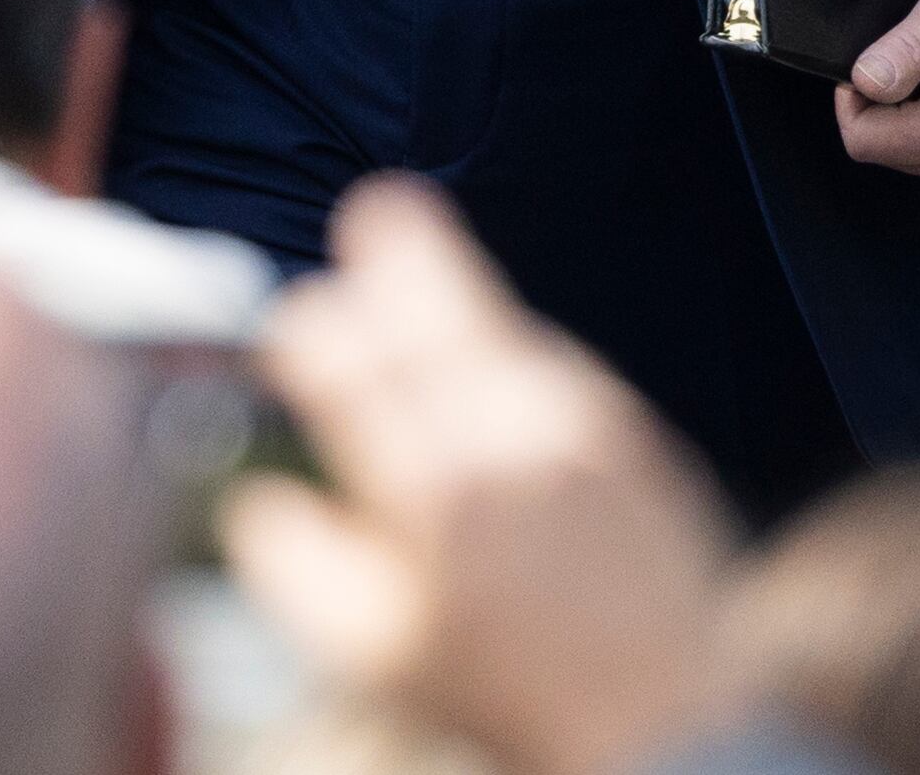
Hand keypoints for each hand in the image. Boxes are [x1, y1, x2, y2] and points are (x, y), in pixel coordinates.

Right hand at [220, 175, 739, 774]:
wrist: (661, 712)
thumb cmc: (508, 695)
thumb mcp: (371, 653)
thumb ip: (298, 567)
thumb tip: (258, 501)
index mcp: (434, 488)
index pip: (351, 365)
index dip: (309, 329)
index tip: (291, 327)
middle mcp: (513, 436)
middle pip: (442, 309)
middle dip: (402, 252)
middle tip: (378, 208)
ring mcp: (585, 427)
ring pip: (508, 331)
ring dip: (461, 302)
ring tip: (420, 269)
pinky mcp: (635, 436)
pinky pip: (559, 371)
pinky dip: (516, 359)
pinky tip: (491, 378)